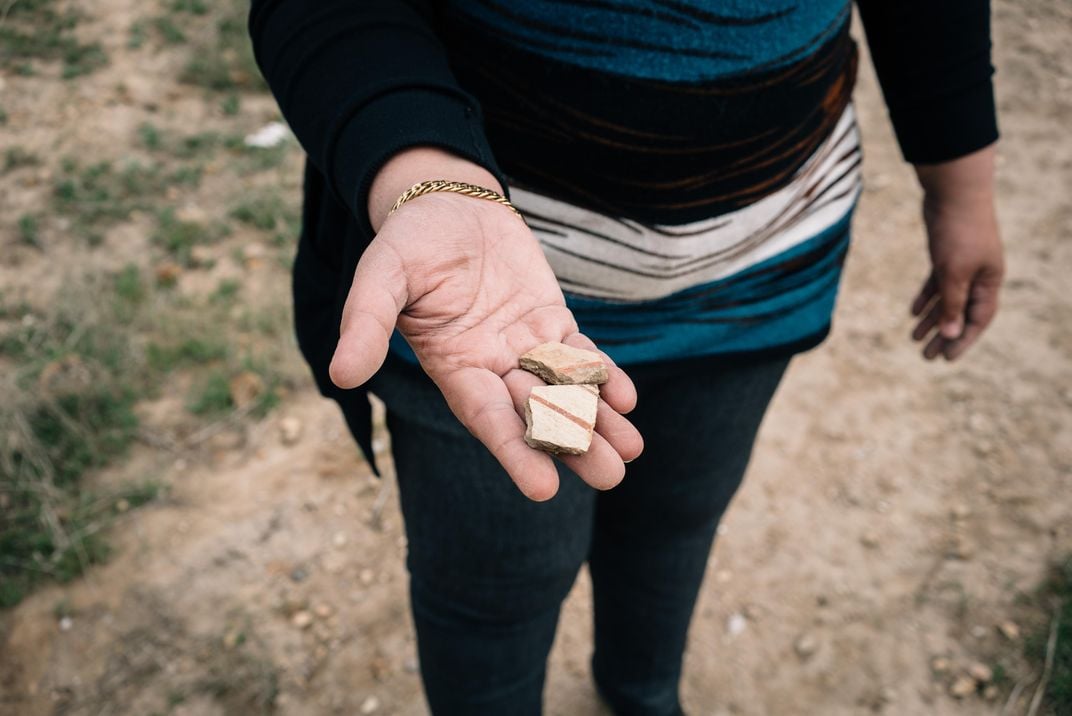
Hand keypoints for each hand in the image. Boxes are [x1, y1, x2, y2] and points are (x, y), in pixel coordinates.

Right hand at [329, 149, 641, 500]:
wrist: (447, 202)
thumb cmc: (408, 240)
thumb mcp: (381, 275)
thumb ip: (365, 322)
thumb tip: (340, 374)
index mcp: (453, 368)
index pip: (487, 419)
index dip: (515, 452)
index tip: (544, 489)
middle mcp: (491, 367)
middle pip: (536, 414)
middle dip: (572, 445)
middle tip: (610, 477)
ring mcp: (524, 346)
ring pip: (566, 390)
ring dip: (599, 419)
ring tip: (631, 451)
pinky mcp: (551, 321)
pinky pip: (581, 354)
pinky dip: (605, 375)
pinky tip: (627, 398)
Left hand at [910, 145, 1003, 360]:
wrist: (952, 191)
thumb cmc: (958, 232)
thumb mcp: (953, 273)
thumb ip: (951, 304)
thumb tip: (950, 335)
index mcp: (989, 281)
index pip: (978, 319)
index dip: (962, 340)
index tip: (946, 359)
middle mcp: (979, 275)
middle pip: (961, 313)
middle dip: (944, 335)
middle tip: (927, 357)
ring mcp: (962, 264)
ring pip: (946, 299)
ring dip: (931, 319)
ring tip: (914, 339)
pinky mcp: (945, 255)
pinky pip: (937, 283)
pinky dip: (925, 297)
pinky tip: (912, 312)